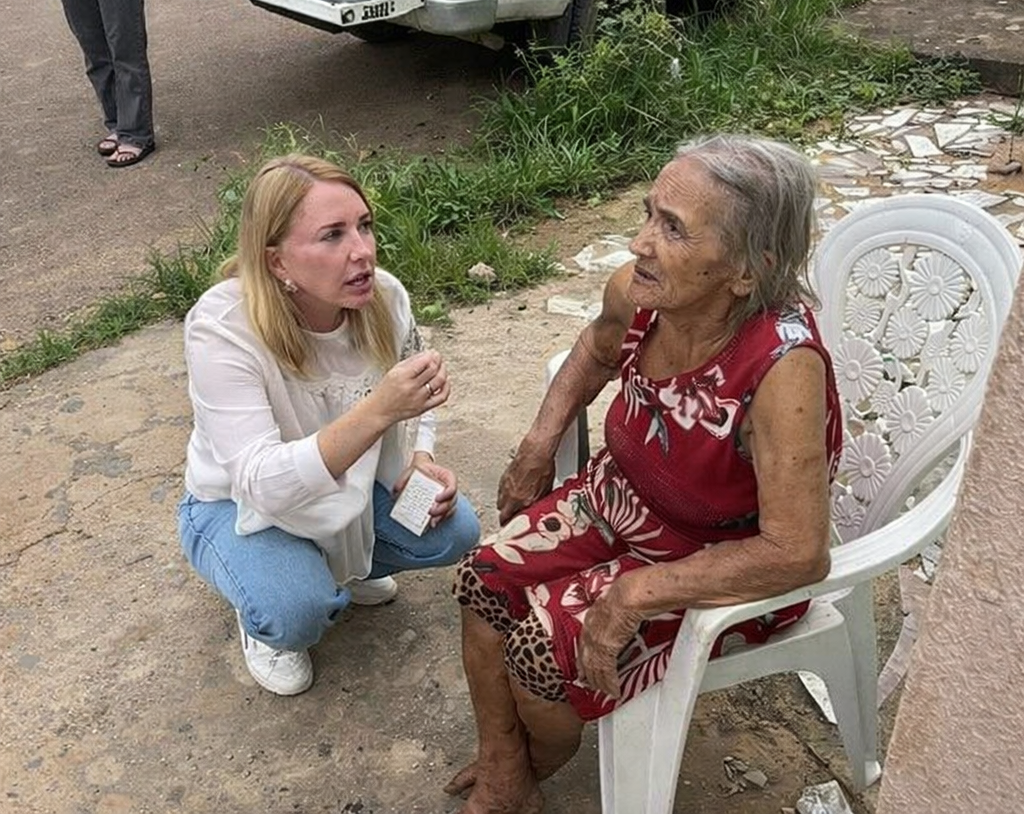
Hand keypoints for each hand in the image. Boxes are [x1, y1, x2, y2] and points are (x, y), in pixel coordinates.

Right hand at [373, 350, 448, 423]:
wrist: (380, 411)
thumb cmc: (385, 391)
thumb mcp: (394, 371)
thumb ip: (411, 362)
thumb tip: (426, 354)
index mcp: (402, 376)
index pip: (425, 362)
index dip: (432, 355)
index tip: (433, 352)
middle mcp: (412, 387)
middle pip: (433, 370)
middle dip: (438, 361)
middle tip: (438, 357)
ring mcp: (420, 398)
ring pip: (440, 381)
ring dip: (443, 371)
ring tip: (441, 367)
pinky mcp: (424, 407)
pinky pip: (442, 396)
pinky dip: (446, 387)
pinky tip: (445, 381)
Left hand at [394, 452, 458, 527]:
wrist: (421, 472)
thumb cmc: (421, 470)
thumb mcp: (413, 470)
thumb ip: (405, 478)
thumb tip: (397, 489)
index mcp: (447, 476)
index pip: (452, 486)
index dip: (446, 494)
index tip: (436, 498)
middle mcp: (449, 488)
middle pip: (452, 501)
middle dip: (442, 509)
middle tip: (431, 511)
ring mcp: (448, 498)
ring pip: (450, 510)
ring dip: (441, 517)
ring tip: (432, 522)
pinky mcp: (443, 506)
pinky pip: (445, 514)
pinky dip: (439, 519)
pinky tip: (431, 523)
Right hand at [496, 441, 554, 524]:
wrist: (535, 451)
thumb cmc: (543, 467)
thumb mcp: (546, 489)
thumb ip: (539, 503)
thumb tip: (538, 508)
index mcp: (524, 502)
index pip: (514, 521)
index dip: (515, 526)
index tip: (516, 527)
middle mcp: (512, 497)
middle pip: (503, 515)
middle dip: (506, 518)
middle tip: (511, 519)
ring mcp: (506, 488)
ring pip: (500, 503)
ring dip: (505, 506)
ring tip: (512, 506)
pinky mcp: (503, 479)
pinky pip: (500, 492)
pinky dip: (504, 494)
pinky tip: (512, 491)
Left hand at [577, 577, 644, 697]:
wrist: (630, 595)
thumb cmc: (629, 594)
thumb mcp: (616, 605)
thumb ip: (615, 616)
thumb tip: (623, 620)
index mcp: (591, 619)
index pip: (584, 644)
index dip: (584, 658)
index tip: (585, 667)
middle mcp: (590, 631)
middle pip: (586, 659)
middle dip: (589, 675)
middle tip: (593, 685)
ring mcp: (596, 641)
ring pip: (594, 668)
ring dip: (600, 683)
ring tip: (606, 692)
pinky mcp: (606, 649)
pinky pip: (606, 671)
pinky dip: (611, 683)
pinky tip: (614, 690)